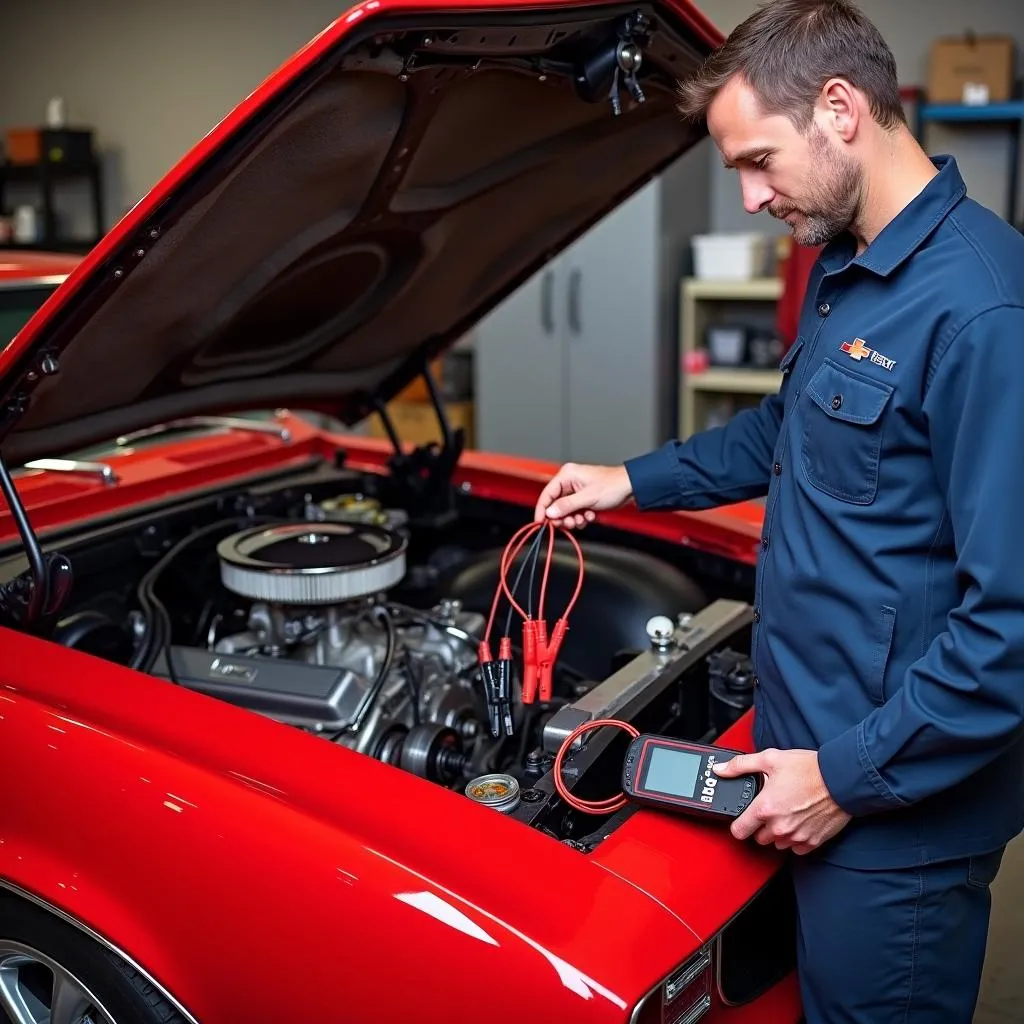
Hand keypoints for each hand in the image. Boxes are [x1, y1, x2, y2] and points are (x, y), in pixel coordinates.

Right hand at [533, 463, 633, 528]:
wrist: (632, 488)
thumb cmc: (613, 486)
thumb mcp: (588, 498)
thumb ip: (567, 506)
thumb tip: (549, 513)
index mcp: (567, 475)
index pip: (547, 494)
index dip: (542, 510)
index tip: (540, 523)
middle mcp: (569, 482)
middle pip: (555, 504)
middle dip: (562, 517)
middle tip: (569, 524)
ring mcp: (577, 491)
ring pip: (565, 510)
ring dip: (573, 519)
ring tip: (583, 520)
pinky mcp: (584, 499)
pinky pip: (575, 512)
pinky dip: (581, 517)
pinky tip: (590, 516)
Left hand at [715, 748, 851, 855]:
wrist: (840, 780)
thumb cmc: (809, 769)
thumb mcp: (770, 759)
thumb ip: (741, 765)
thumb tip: (721, 769)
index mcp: (765, 808)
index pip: (739, 831)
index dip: (738, 824)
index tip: (742, 819)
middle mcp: (778, 827)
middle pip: (758, 837)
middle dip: (760, 825)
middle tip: (770, 808)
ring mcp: (796, 836)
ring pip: (777, 843)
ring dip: (778, 832)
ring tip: (786, 812)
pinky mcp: (812, 842)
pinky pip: (796, 848)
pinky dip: (795, 838)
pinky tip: (799, 821)